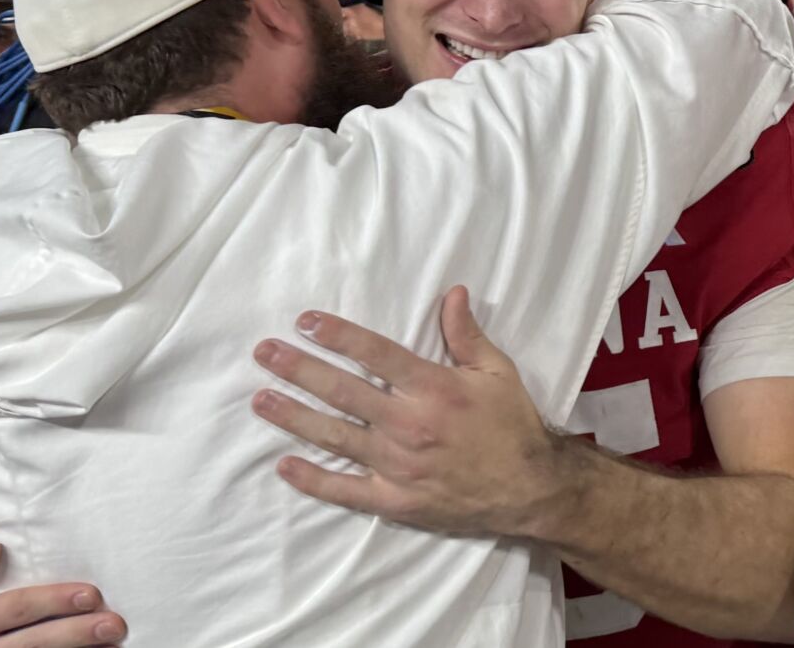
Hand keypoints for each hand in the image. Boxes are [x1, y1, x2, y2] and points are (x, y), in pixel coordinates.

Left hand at [251, 286, 573, 538]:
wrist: (532, 490)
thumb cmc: (513, 426)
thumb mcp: (497, 372)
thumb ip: (466, 335)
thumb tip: (452, 292)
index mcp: (434, 389)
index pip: (375, 354)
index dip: (337, 334)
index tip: (305, 321)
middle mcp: (410, 425)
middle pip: (343, 392)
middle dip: (299, 369)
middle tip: (265, 353)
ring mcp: (399, 466)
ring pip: (335, 437)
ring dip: (295, 417)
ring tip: (261, 399)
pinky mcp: (396, 500)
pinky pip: (346, 490)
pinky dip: (313, 480)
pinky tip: (285, 465)